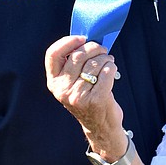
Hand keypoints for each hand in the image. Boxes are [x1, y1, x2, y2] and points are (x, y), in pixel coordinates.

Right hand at [44, 35, 124, 156]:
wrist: (101, 126)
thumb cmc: (88, 98)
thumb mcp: (72, 83)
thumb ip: (72, 64)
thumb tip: (86, 40)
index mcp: (54, 82)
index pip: (53, 54)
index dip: (67, 42)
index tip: (82, 38)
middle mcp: (62, 90)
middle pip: (78, 55)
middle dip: (94, 48)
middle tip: (102, 50)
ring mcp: (78, 96)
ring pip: (95, 63)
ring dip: (105, 58)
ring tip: (108, 62)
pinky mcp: (96, 100)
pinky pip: (106, 73)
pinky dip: (112, 68)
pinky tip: (112, 70)